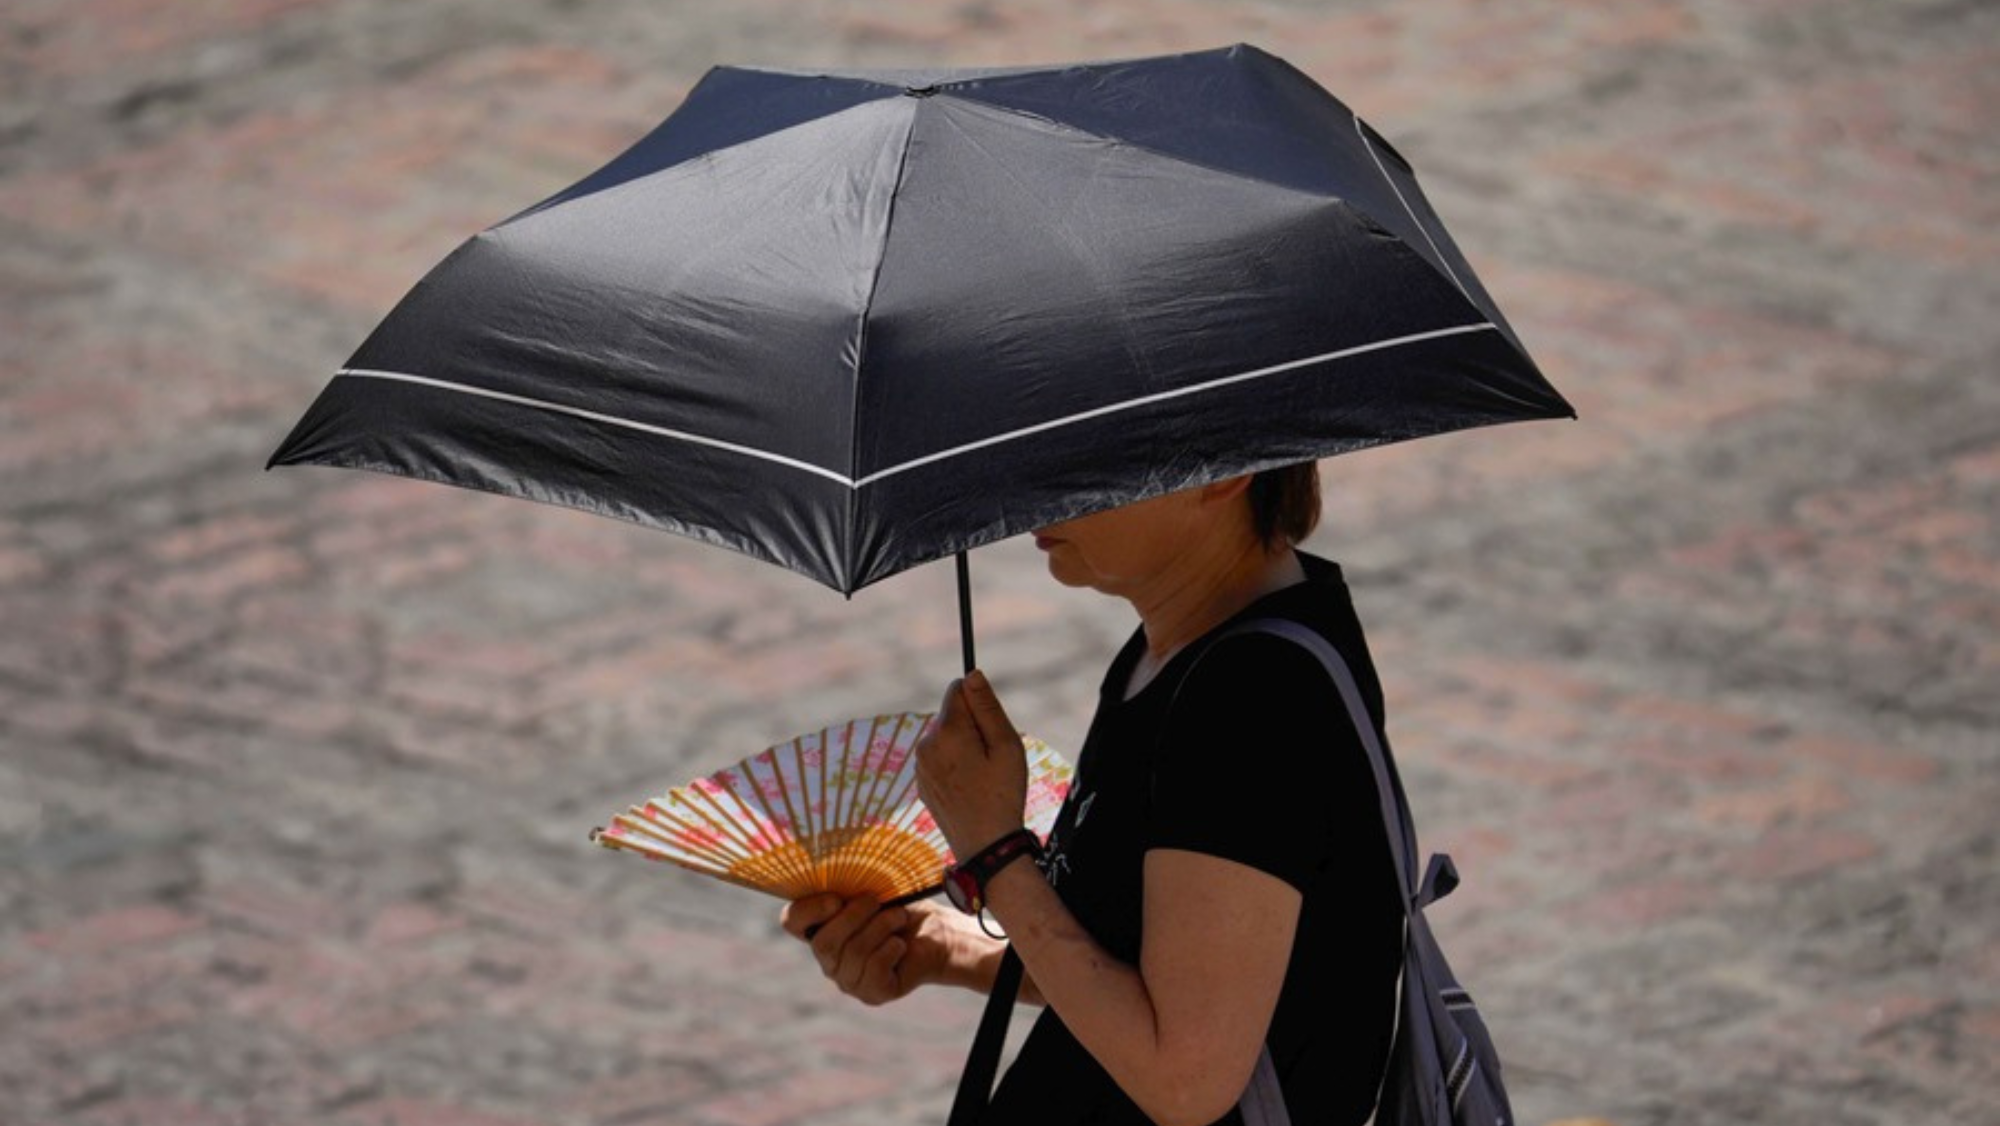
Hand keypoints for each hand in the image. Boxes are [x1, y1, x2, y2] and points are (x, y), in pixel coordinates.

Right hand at [780, 894, 956, 1006]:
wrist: (937, 933)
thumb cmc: (900, 907)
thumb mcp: (873, 891)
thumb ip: (849, 889)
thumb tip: (840, 887)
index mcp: (821, 928)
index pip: (792, 921)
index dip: (807, 910)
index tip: (836, 898)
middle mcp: (829, 960)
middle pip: (824, 942)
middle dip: (853, 916)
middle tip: (876, 900)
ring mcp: (849, 981)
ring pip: (854, 953)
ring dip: (881, 926)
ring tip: (898, 917)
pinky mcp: (873, 994)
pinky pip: (875, 968)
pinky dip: (891, 948)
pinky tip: (900, 944)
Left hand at [914, 670, 1028, 859]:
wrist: (985, 847)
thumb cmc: (1003, 794)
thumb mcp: (1006, 745)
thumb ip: (987, 706)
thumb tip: (972, 673)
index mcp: (947, 731)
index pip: (957, 689)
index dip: (980, 702)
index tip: (992, 726)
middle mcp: (926, 744)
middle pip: (951, 714)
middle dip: (972, 725)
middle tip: (991, 758)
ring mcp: (920, 766)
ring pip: (945, 737)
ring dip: (963, 746)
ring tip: (981, 776)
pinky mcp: (921, 782)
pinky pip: (939, 759)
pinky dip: (954, 765)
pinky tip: (969, 788)